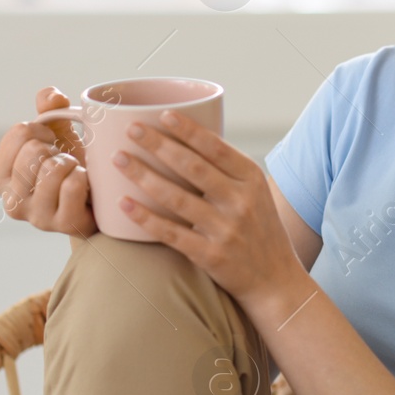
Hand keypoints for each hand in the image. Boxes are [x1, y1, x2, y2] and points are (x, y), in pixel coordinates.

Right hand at [0, 87, 96, 236]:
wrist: (100, 204)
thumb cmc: (72, 168)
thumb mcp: (59, 137)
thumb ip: (50, 111)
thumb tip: (51, 94)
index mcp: (0, 178)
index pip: (17, 134)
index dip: (41, 130)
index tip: (49, 142)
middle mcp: (11, 201)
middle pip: (33, 151)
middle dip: (56, 149)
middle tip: (64, 161)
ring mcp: (37, 217)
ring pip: (52, 168)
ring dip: (72, 163)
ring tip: (75, 173)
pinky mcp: (64, 225)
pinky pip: (72, 185)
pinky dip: (84, 177)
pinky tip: (86, 185)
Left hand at [112, 110, 305, 304]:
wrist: (275, 280)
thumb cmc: (260, 231)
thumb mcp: (256, 195)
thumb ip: (228, 172)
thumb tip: (188, 140)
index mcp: (252, 180)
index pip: (216, 147)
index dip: (188, 129)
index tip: (162, 114)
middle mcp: (240, 201)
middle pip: (192, 167)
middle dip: (158, 144)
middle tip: (132, 129)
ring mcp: (225, 229)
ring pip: (176, 197)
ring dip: (143, 175)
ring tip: (119, 159)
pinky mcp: (211, 255)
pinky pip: (170, 233)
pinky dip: (145, 217)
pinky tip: (124, 204)